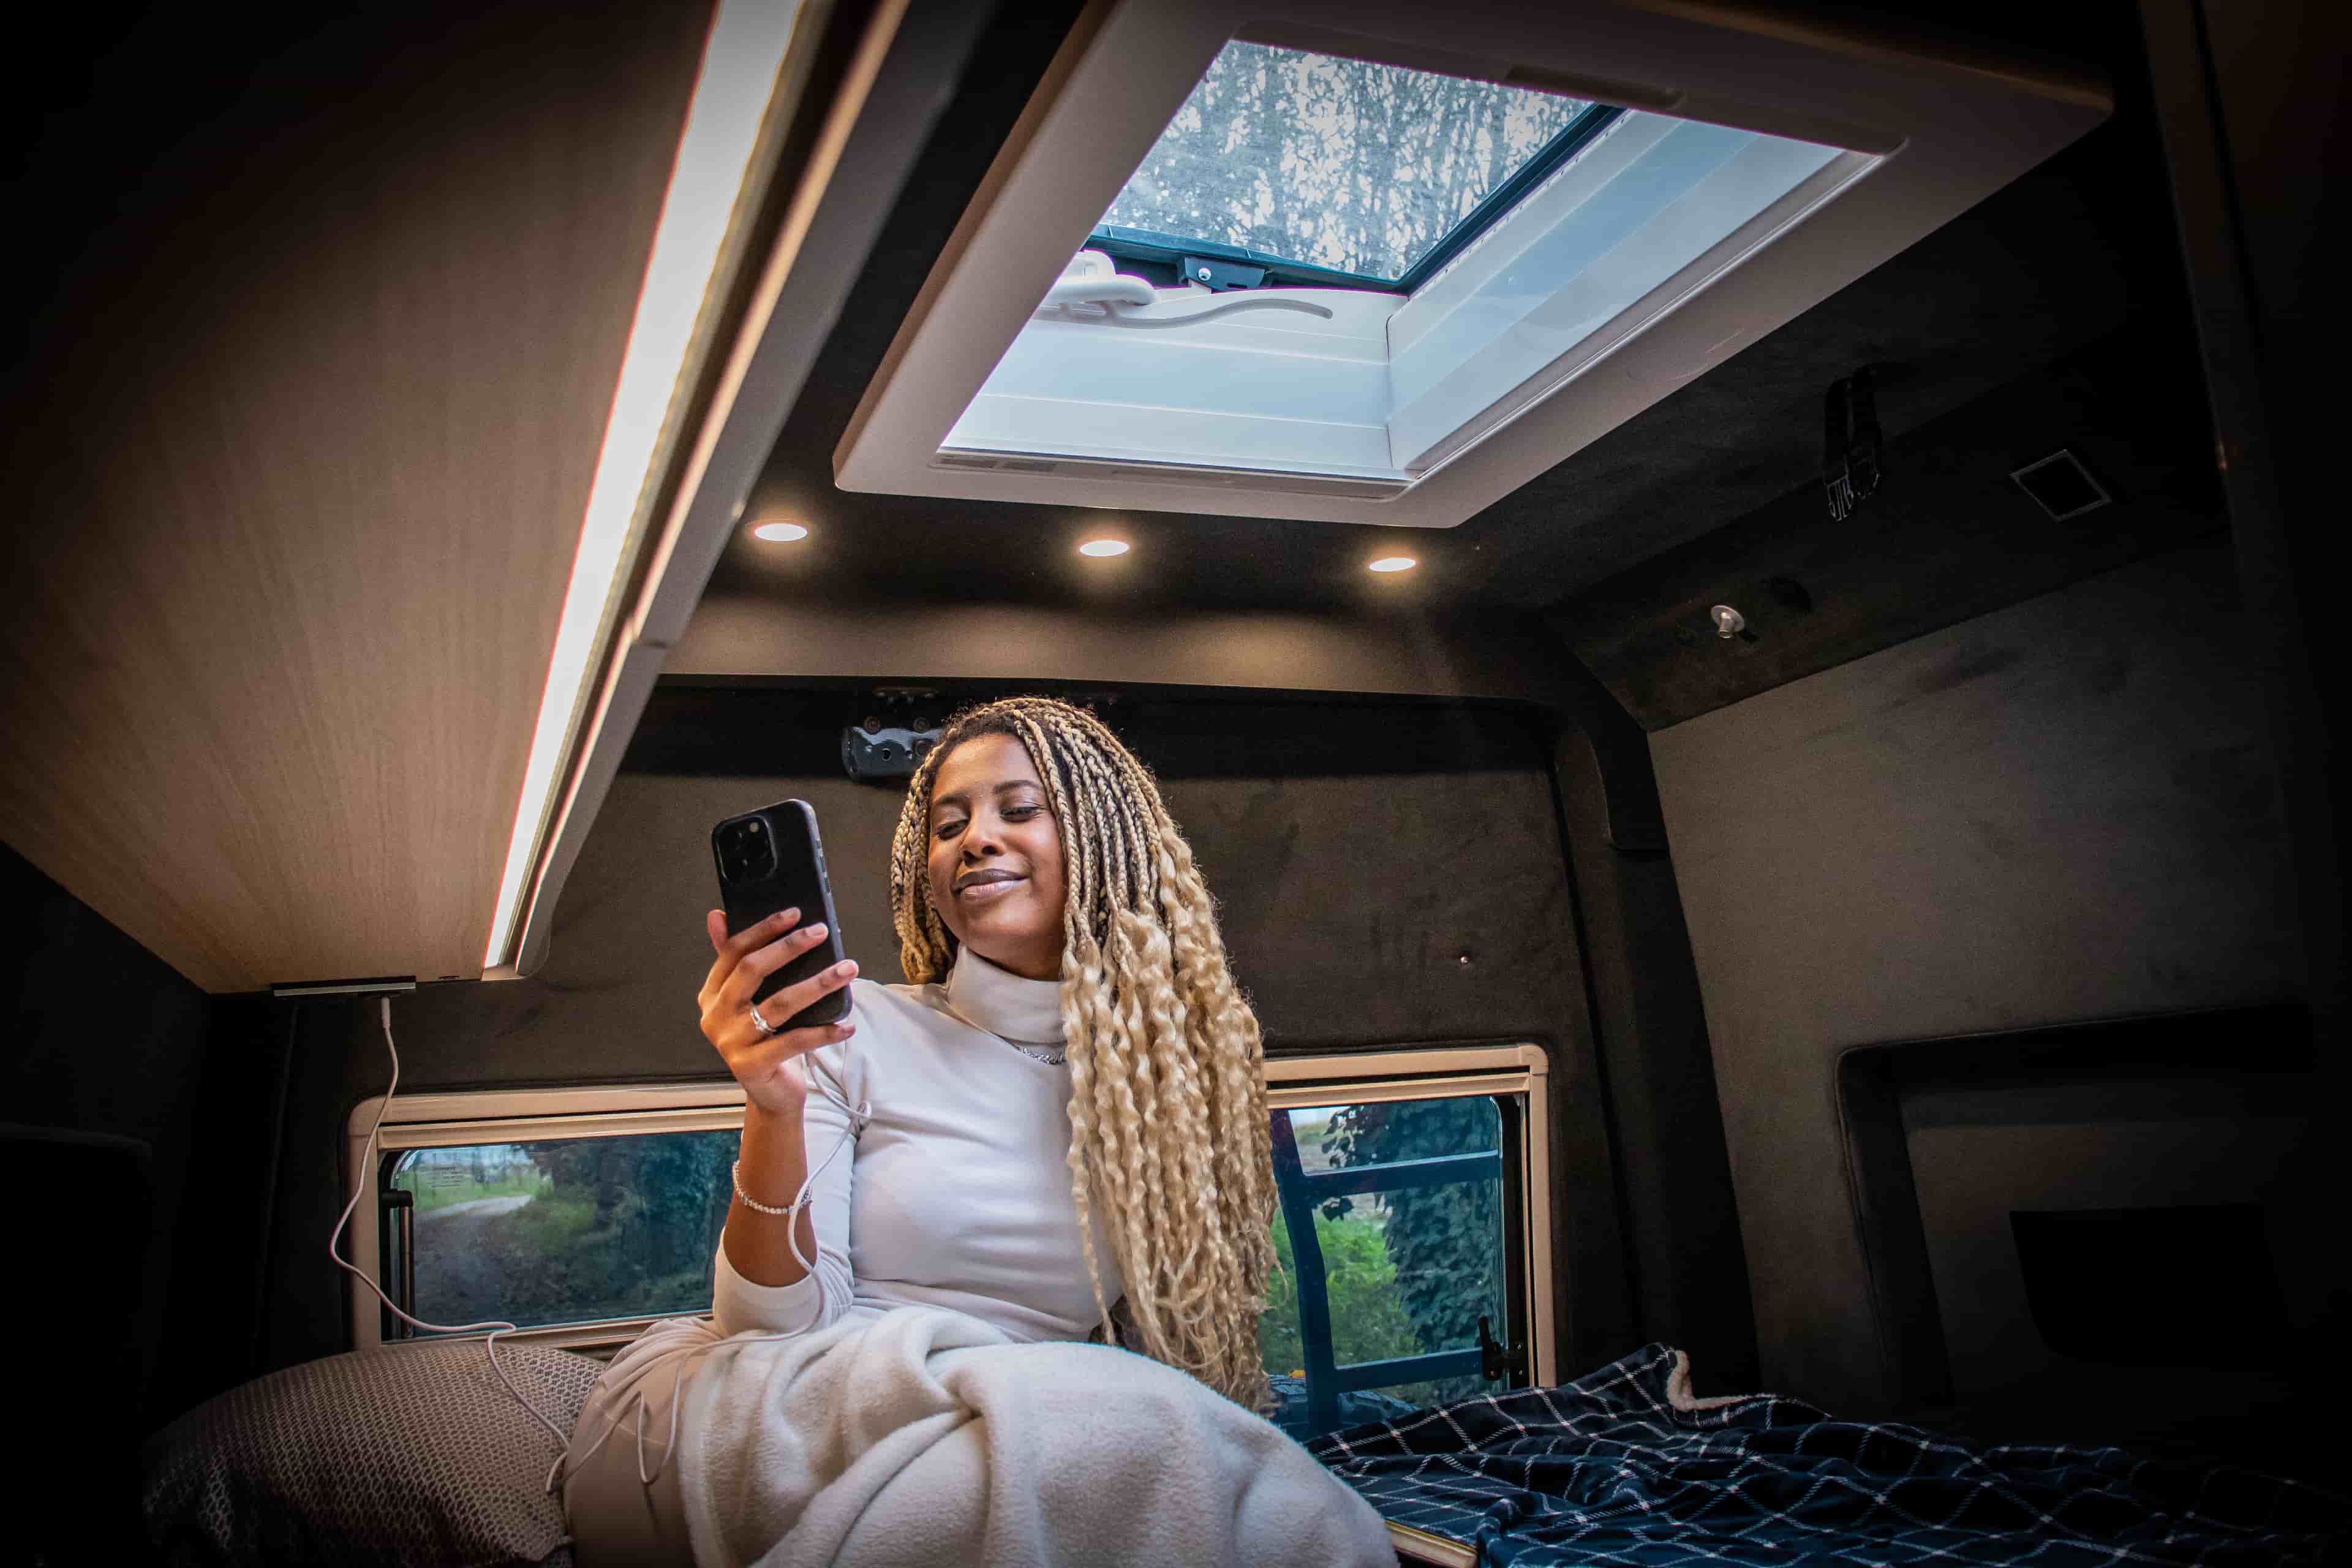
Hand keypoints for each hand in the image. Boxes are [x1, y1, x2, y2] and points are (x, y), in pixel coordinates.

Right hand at [697, 908, 857, 1116]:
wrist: (771, 1094)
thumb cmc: (765, 1040)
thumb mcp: (750, 1001)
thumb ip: (738, 962)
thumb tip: (717, 916)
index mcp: (712, 995)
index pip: (734, 952)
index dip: (763, 930)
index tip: (794, 913)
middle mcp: (715, 1017)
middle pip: (752, 970)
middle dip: (789, 947)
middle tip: (821, 932)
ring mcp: (731, 1042)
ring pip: (780, 1003)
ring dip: (818, 983)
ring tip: (848, 969)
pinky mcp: (752, 1066)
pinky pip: (795, 1041)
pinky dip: (824, 1031)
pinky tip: (847, 1024)